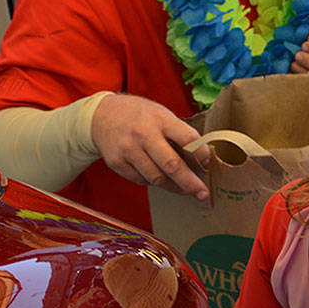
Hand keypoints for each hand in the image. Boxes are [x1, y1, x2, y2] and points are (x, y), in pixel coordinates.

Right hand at [91, 93, 209, 199]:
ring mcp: (127, 149)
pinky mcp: (116, 162)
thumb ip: (178, 133)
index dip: (201, 155)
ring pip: (156, 178)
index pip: (187, 139)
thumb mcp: (161, 114)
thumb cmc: (139, 115)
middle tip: (202, 193)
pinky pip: (141, 180)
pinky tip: (158, 176)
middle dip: (190, 183)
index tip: (207, 164)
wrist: (101, 115)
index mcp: (160, 119)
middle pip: (172, 165)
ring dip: (173, 187)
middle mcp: (143, 134)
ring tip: (184, 189)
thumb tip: (200, 159)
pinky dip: (153, 182)